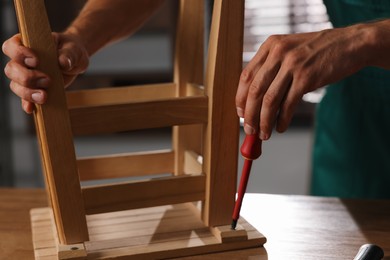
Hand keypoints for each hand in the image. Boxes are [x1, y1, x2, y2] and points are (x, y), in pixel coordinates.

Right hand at [2, 32, 88, 112]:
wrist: (75, 61)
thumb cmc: (71, 50)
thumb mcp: (73, 50)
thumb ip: (68, 54)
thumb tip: (63, 63)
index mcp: (27, 44)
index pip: (11, 47)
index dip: (19, 53)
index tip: (36, 61)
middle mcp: (22, 60)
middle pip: (11, 69)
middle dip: (26, 77)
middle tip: (47, 80)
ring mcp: (26, 76)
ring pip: (15, 85)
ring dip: (27, 92)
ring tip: (44, 96)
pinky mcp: (34, 89)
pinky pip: (25, 98)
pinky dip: (27, 103)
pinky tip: (31, 109)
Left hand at [236, 24, 373, 139]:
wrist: (351, 43)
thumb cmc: (319, 50)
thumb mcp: (290, 50)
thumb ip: (272, 67)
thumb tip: (255, 100)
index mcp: (270, 45)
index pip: (246, 76)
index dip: (240, 98)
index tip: (241, 114)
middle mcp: (278, 53)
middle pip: (255, 90)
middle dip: (250, 115)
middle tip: (249, 129)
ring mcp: (292, 65)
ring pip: (269, 100)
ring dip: (264, 121)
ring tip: (264, 134)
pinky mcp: (307, 78)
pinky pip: (288, 105)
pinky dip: (282, 120)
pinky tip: (281, 127)